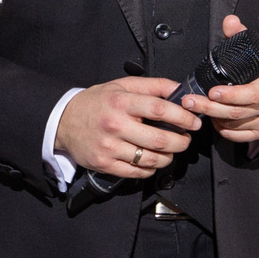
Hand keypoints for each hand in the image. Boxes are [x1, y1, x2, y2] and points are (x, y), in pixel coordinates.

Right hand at [55, 76, 200, 178]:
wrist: (64, 121)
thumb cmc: (97, 102)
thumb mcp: (122, 85)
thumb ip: (153, 86)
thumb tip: (180, 89)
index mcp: (121, 102)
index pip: (160, 109)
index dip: (183, 117)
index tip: (194, 122)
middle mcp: (115, 125)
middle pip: (159, 139)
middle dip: (181, 142)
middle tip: (185, 139)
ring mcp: (109, 147)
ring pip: (151, 159)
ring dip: (168, 158)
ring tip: (170, 151)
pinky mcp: (105, 164)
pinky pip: (137, 172)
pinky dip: (151, 169)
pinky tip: (152, 161)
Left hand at [182, 14, 258, 144]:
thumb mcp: (253, 50)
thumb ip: (239, 35)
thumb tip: (229, 20)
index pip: (252, 93)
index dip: (231, 95)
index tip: (211, 91)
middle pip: (238, 112)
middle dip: (211, 108)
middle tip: (190, 101)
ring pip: (235, 124)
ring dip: (214, 118)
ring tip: (197, 108)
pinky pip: (238, 136)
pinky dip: (222, 130)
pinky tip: (213, 120)